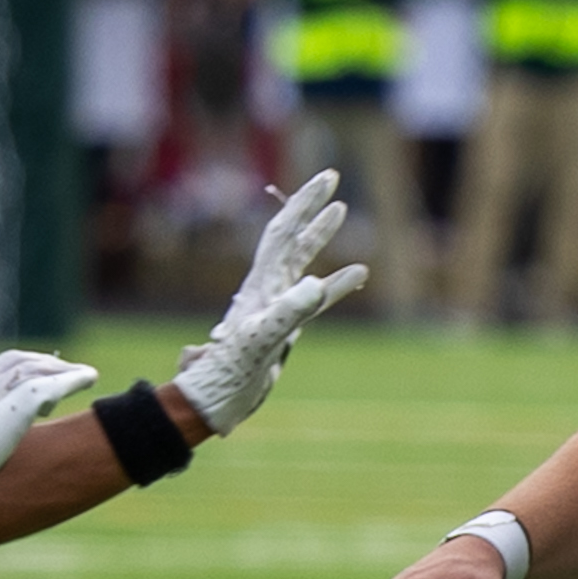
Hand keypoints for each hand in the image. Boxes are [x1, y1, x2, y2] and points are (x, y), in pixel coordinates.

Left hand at [170, 172, 371, 434]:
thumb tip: (316, 283)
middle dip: (310, 206)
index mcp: (259, 284)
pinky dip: (337, 283)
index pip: (283, 232)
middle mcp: (266, 289)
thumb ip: (289, 311)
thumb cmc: (233, 371)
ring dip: (320, 236)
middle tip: (332, 177)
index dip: (304, 203)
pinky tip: (359, 273)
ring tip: (341, 211)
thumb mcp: (263, 339)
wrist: (218, 401)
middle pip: (291, 236)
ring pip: (302, 261)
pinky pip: (316, 298)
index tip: (328, 178)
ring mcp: (275, 307)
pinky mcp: (284, 327)